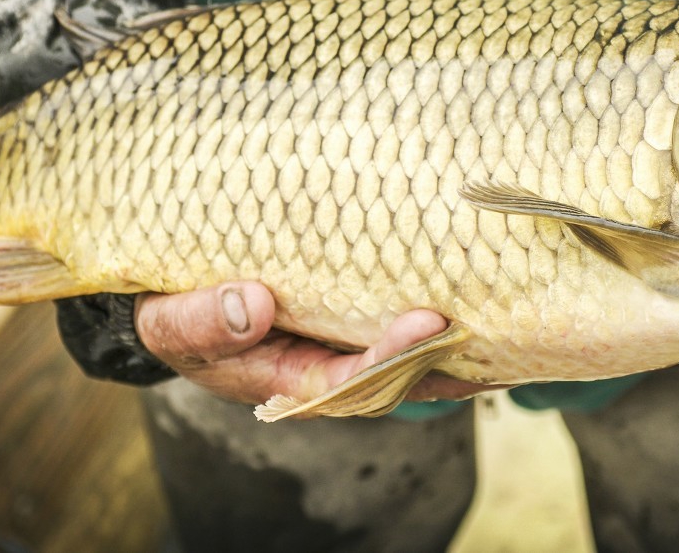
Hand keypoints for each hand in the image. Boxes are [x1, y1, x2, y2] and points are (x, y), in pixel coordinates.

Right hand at [135, 282, 488, 405]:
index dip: (390, 357)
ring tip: (508, 320)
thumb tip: (254, 305)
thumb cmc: (172, 313)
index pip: (348, 380)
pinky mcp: (348, 317)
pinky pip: (395, 322)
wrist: (169, 300)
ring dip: (454, 343)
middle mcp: (320, 368)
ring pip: (405, 354)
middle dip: (444, 354)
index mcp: (282, 378)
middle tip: (490, 324)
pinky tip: (478, 297)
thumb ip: (205, 319)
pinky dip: (435, 317)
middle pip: (394, 373)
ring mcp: (338, 345)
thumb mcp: (171, 321)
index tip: (427, 323)